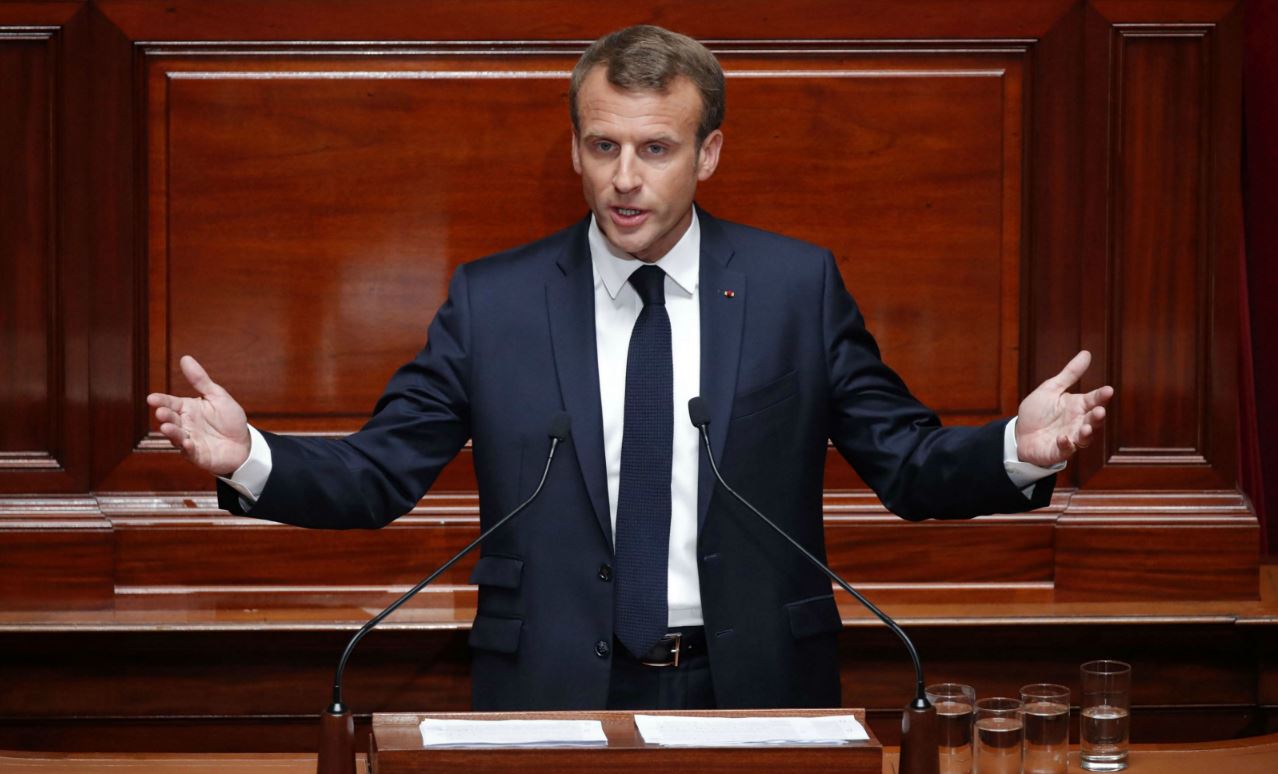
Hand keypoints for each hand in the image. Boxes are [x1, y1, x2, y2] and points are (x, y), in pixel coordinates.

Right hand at [146, 355, 250, 475]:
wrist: (244, 444)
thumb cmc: (230, 419)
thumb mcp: (217, 396)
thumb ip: (200, 380)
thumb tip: (185, 358)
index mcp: (188, 409)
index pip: (171, 403)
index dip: (161, 401)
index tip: (151, 398)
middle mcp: (185, 424)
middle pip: (171, 419)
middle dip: (165, 416)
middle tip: (161, 412)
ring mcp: (189, 440)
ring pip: (176, 436)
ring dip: (171, 432)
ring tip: (166, 427)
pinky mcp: (197, 455)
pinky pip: (190, 452)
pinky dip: (187, 448)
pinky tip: (187, 443)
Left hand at [1015, 350, 1113, 467]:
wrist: (1019, 434)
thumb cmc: (1038, 411)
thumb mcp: (1051, 389)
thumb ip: (1070, 374)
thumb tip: (1086, 353)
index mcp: (1078, 406)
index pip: (1094, 399)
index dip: (1101, 395)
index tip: (1108, 390)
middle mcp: (1078, 422)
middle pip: (1093, 420)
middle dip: (1098, 417)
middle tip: (1100, 411)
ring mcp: (1071, 437)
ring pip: (1085, 437)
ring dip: (1087, 433)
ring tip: (1086, 427)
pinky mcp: (1059, 451)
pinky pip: (1065, 450)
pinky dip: (1065, 445)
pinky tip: (1062, 438)